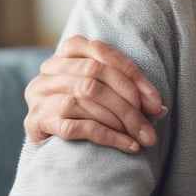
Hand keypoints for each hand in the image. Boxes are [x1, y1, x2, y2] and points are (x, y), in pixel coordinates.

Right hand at [24, 35, 165, 153]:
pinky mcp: (36, 120)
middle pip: (95, 76)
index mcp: (71, 49)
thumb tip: (159, 108)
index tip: (156, 104)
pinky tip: (127, 145)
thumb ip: (133, 93)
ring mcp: (40, 93)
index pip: (105, 55)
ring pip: (85, 98)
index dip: (134, 78)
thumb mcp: (109, 89)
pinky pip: (75, 126)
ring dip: (119, 120)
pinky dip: (107, 136)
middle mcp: (51, 67)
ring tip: (139, 136)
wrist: (54, 137)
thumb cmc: (89, 106)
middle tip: (149, 127)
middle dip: (129, 103)